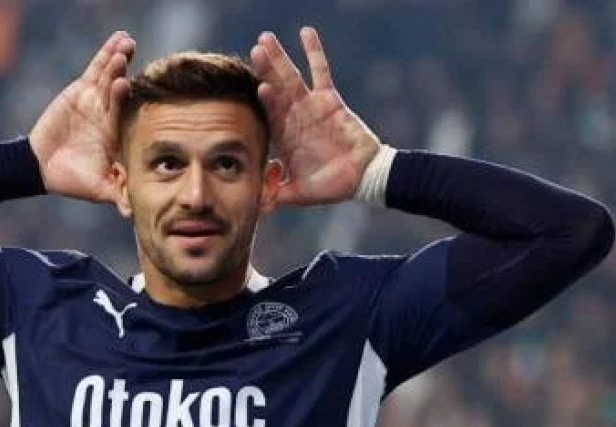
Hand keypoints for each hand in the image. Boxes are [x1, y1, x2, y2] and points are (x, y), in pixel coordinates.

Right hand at [29, 31, 135, 203]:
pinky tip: (117, 40)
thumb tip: (133, 213)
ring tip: (126, 43)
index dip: (131, 99)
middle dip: (125, 72)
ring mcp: (97, 100)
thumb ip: (116, 195)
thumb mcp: (98, 189)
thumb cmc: (71, 180)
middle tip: (131, 55)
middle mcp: (110, 115)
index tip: (137, 86)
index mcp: (117, 134)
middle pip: (121, 89)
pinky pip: (96, 70)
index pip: (128, 113)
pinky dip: (105, 56)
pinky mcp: (81, 90)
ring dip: (118, 60)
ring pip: (110, 76)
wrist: (41, 169)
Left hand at [250, 27, 381, 205]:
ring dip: (279, 58)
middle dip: (264, 70)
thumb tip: (259, 205)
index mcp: (283, 138)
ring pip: (291, 77)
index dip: (262, 101)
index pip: (267, 115)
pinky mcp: (329, 99)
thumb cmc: (331, 186)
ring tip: (266, 39)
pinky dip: (313, 52)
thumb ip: (278, 195)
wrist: (361, 178)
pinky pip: (321, 70)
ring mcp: (310, 106)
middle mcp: (293, 118)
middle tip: (254, 50)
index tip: (254, 86)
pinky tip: (305, 32)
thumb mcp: (299, 193)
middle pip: (275, 89)